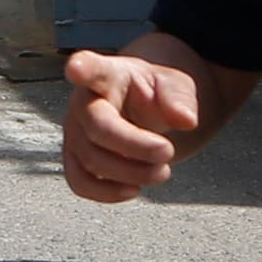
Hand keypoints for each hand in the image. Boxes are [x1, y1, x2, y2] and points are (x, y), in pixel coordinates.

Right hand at [60, 48, 200, 203]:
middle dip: (136, 147)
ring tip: (162, 172)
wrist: (143, 112)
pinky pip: (79, 182)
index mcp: (108, 75)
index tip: (76, 69)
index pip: (92, 69)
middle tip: (169, 152)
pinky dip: (106, 193)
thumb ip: (180, 98)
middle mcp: (83, 103)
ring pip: (91, 160)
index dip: (82, 70)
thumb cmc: (155, 95)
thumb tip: (186, 120)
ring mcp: (74, 132)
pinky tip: (134, 189)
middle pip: (99, 128)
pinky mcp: (75, 159)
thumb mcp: (176, 86)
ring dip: (131, 173)